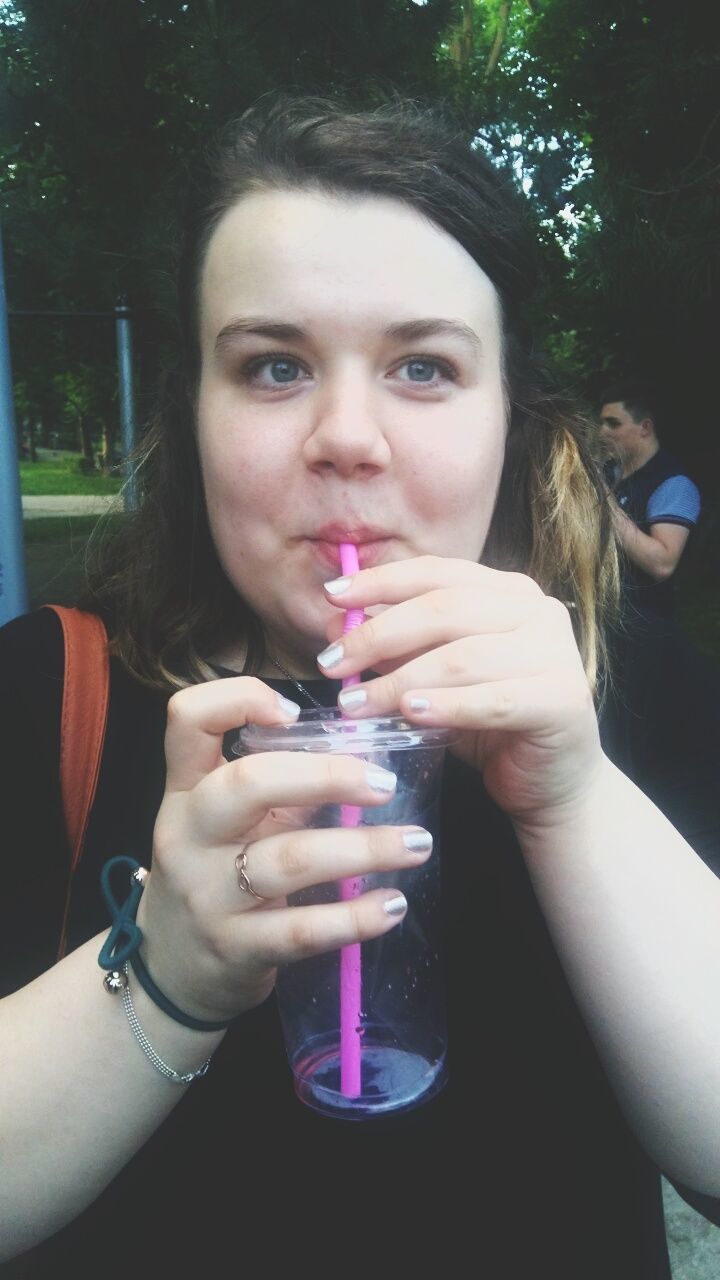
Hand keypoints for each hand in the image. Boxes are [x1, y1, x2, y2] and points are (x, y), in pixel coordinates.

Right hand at [137, 678, 430, 1023]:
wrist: (172, 971)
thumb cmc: (215, 876)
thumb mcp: (226, 824)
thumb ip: (277, 787)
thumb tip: (362, 751)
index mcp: (186, 789)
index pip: (188, 718)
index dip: (240, 699)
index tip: (297, 711)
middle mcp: (188, 834)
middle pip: (248, 783)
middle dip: (326, 776)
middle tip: (386, 783)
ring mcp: (208, 894)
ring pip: (287, 860)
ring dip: (363, 849)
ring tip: (417, 844)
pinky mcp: (235, 948)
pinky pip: (301, 931)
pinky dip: (354, 917)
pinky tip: (392, 906)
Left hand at [320, 556, 602, 827]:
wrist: (553, 782)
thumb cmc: (489, 725)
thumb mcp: (434, 677)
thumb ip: (397, 646)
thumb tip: (337, 620)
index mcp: (507, 592)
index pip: (437, 572)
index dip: (381, 581)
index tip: (332, 596)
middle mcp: (538, 611)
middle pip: (445, 609)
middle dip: (379, 635)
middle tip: (331, 664)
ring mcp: (557, 653)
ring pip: (464, 657)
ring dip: (400, 679)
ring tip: (355, 703)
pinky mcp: (564, 700)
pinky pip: (494, 700)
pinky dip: (448, 706)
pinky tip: (410, 714)